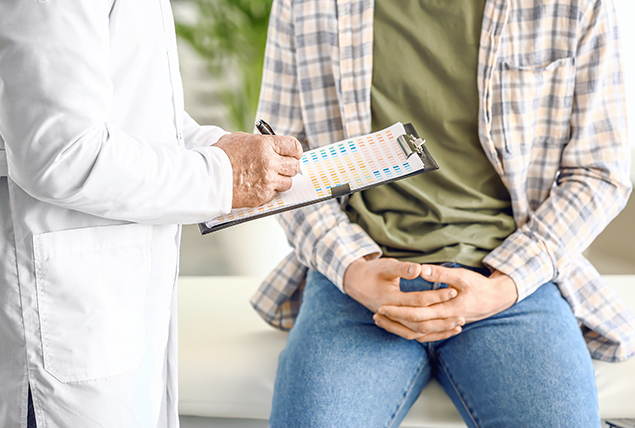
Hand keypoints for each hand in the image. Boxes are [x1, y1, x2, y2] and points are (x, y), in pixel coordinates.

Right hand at [213, 132, 302, 207]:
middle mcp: (269, 162)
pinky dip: (269, 191)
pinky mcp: (262, 196)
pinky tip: (258, 186)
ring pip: (288, 182)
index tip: (293, 154)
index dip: (295, 151)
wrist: (206, 177)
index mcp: (265, 145)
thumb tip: (273, 146)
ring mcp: (267, 181)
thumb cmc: (219, 156)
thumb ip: (260, 142)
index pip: (294, 147)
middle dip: (290, 166)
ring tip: (269, 177)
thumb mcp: (240, 139)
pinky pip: (275, 194)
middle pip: (295, 166)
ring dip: (281, 180)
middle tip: (283, 167)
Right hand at [343, 257, 462, 340]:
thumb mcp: (386, 266)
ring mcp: (391, 321)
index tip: (452, 291)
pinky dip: (429, 335)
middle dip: (441, 320)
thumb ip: (403, 269)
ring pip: (417, 333)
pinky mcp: (394, 324)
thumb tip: (419, 269)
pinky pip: (413, 335)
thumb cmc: (373, 271)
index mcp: (388, 299)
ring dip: (438, 331)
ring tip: (458, 326)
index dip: (436, 297)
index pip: (417, 301)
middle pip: (419, 322)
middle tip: (462, 315)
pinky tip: (444, 331)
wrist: (355, 282)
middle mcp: (390, 314)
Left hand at [374, 265, 517, 341]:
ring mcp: (446, 326)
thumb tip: (421, 270)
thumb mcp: (462, 276)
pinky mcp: (445, 326)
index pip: (419, 314)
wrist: (496, 299)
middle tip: (376, 314)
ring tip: (382, 321)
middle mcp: (446, 321)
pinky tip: (399, 327)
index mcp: (450, 309)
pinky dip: (412, 331)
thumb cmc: (479, 285)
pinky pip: (426, 334)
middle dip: (395, 321)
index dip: (400, 311)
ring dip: (400, 328)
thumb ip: (440, 274)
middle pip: (416, 326)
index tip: (383, 306)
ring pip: (419, 333)